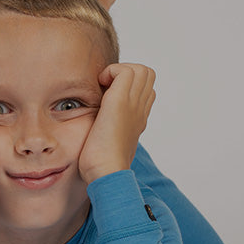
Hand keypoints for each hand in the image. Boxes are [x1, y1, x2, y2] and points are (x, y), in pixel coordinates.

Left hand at [78, 63, 155, 183]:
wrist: (106, 173)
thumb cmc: (102, 164)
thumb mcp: (108, 143)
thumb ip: (109, 129)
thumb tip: (97, 126)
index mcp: (138, 118)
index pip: (144, 89)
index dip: (127, 85)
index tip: (107, 96)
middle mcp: (140, 109)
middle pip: (146, 75)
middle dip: (124, 74)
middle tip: (105, 89)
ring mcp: (133, 105)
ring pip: (140, 70)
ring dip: (118, 72)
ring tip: (103, 88)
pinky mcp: (119, 102)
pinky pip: (124, 71)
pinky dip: (111, 72)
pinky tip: (99, 90)